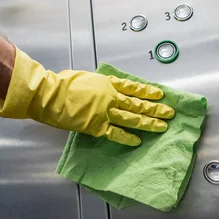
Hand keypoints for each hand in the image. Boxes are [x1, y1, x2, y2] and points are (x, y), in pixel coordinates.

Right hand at [0, 47, 174, 145]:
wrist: (50, 95)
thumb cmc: (62, 83)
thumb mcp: (84, 77)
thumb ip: (98, 84)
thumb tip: (103, 87)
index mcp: (106, 83)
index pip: (132, 87)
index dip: (147, 91)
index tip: (159, 94)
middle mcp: (110, 97)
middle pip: (137, 103)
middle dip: (155, 108)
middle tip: (169, 112)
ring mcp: (105, 112)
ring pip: (132, 118)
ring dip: (148, 123)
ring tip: (162, 126)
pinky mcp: (97, 127)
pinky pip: (116, 133)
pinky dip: (127, 138)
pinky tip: (137, 141)